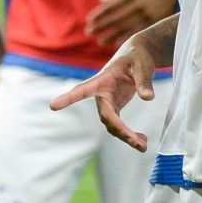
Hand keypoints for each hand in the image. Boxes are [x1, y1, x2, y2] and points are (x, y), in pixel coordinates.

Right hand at [50, 37, 159, 151]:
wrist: (138, 56)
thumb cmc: (137, 57)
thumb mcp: (142, 65)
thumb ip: (144, 80)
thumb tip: (148, 98)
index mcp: (101, 80)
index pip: (82, 90)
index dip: (68, 98)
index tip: (53, 105)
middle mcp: (100, 95)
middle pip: (106, 117)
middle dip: (121, 131)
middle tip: (138, 143)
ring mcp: (107, 103)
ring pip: (112, 125)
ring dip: (127, 137)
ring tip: (143, 146)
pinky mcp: (115, 107)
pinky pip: (119, 125)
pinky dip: (130, 135)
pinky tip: (142, 142)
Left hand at [85, 0, 178, 47]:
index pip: (112, 4)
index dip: (99, 13)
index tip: (88, 21)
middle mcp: (139, 2)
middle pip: (117, 16)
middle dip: (102, 25)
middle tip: (89, 32)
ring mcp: (149, 12)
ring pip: (127, 26)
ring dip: (112, 35)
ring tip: (100, 41)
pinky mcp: (156, 20)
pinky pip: (139, 31)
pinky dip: (128, 37)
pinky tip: (118, 43)